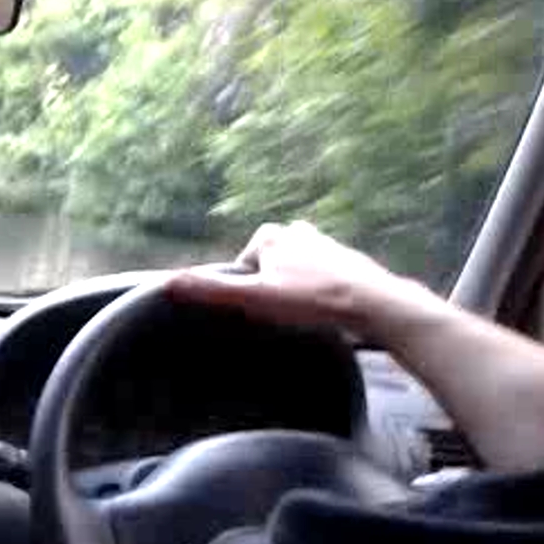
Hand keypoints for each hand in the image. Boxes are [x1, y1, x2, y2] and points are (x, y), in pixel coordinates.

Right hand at [168, 220, 443, 336]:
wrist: (374, 304)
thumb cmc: (313, 300)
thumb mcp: (256, 299)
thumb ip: (214, 291)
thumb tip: (169, 282)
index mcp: (272, 236)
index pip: (244, 261)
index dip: (245, 287)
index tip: (256, 309)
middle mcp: (298, 231)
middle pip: (270, 261)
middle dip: (270, 283)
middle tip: (280, 312)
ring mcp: (326, 243)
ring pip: (297, 266)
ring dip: (295, 286)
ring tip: (302, 311)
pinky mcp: (348, 259)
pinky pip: (323, 274)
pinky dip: (320, 289)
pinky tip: (326, 310)